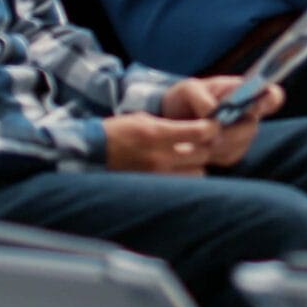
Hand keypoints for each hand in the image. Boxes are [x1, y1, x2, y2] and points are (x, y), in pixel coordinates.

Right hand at [102, 114, 220, 175]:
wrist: (93, 153)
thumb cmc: (119, 131)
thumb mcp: (144, 119)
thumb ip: (171, 126)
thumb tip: (198, 130)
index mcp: (157, 133)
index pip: (200, 133)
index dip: (212, 127)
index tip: (213, 125)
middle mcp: (160, 156)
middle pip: (203, 154)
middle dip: (207, 146)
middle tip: (203, 141)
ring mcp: (158, 175)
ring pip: (197, 173)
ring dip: (198, 164)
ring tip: (190, 158)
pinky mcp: (154, 187)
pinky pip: (182, 184)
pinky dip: (185, 177)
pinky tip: (179, 170)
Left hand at [162, 76, 282, 166]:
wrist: (171, 119)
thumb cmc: (185, 98)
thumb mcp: (189, 90)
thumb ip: (201, 99)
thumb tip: (212, 116)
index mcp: (244, 92)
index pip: (272, 96)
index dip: (270, 100)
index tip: (256, 105)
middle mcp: (249, 115)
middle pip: (251, 128)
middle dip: (229, 133)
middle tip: (209, 136)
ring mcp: (241, 136)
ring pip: (239, 146)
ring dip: (216, 145)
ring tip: (193, 140)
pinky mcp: (230, 153)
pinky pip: (227, 158)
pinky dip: (210, 155)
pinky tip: (195, 148)